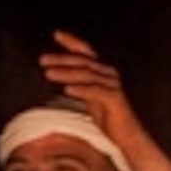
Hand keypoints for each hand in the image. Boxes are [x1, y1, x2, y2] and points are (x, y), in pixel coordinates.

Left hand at [35, 31, 153, 154]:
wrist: (127, 136)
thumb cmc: (108, 118)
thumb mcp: (90, 98)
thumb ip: (79, 86)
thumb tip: (60, 78)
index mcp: (102, 72)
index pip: (86, 52)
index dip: (72, 42)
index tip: (56, 34)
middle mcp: (108, 74)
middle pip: (82, 62)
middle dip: (61, 59)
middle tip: (43, 60)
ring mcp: (113, 85)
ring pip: (86, 75)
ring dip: (66, 73)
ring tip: (49, 74)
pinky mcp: (115, 99)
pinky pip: (95, 91)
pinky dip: (81, 89)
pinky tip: (67, 89)